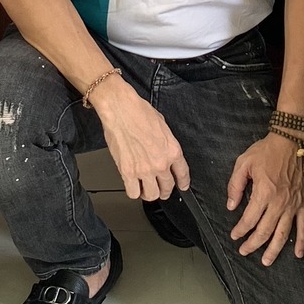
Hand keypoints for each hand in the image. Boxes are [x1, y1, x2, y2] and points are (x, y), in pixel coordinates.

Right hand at [94, 79, 191, 201]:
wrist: (121, 109)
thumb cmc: (139, 112)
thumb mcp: (163, 125)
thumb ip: (166, 143)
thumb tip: (163, 150)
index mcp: (172, 150)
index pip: (183, 174)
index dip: (183, 183)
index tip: (182, 186)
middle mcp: (161, 163)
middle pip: (167, 187)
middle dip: (165, 190)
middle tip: (161, 189)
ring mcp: (144, 169)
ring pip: (152, 195)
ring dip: (150, 194)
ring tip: (146, 190)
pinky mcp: (128, 172)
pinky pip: (133, 192)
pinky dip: (134, 191)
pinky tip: (133, 186)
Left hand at [226, 133, 303, 263]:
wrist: (292, 141)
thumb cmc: (267, 151)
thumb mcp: (244, 163)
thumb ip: (235, 185)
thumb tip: (230, 205)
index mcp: (263, 193)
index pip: (249, 219)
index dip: (240, 230)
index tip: (234, 235)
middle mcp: (279, 203)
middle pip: (265, 231)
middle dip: (253, 244)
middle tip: (244, 251)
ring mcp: (293, 205)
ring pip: (283, 233)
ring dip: (274, 250)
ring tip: (266, 261)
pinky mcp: (303, 203)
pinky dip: (302, 241)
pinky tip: (297, 254)